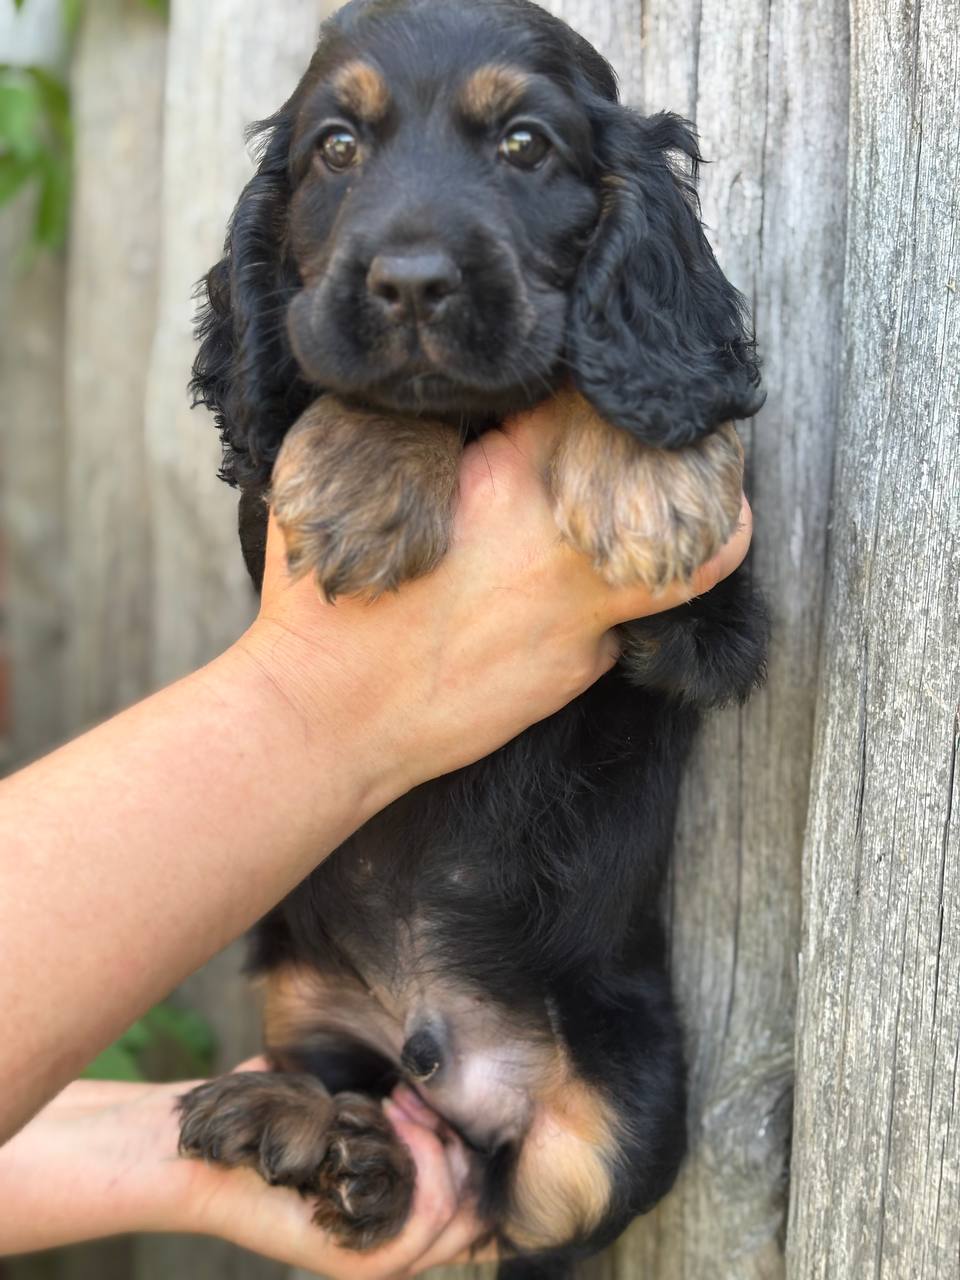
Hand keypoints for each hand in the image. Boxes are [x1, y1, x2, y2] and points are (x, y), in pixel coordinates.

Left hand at [0, 1068, 488, 1276]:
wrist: (208, 1148)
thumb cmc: (267, 1121)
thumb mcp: (340, 1111)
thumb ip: (389, 1111)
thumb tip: (436, 1082)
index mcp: (390, 1220)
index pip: (471, 1205)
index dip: (462, 1144)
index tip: (418, 1098)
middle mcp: (392, 1250)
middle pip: (474, 1210)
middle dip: (454, 1140)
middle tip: (407, 1101)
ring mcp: (381, 1260)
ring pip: (460, 1211)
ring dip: (437, 1143)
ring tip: (396, 1108)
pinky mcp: (366, 1260)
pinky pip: (432, 1212)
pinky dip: (424, 1156)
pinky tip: (390, 1120)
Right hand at [243, 403, 752, 795]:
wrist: (328, 719)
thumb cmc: (323, 603)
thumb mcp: (345, 484)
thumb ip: (402, 434)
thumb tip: (444, 407)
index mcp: (507, 480)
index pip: (592, 405)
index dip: (611, 388)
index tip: (617, 384)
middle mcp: (563, 542)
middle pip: (668, 474)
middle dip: (692, 450)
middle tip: (699, 434)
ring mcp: (581, 612)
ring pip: (692, 560)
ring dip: (714, 529)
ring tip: (722, 507)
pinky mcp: (580, 668)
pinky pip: (621, 622)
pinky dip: (610, 605)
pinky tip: (580, 602)